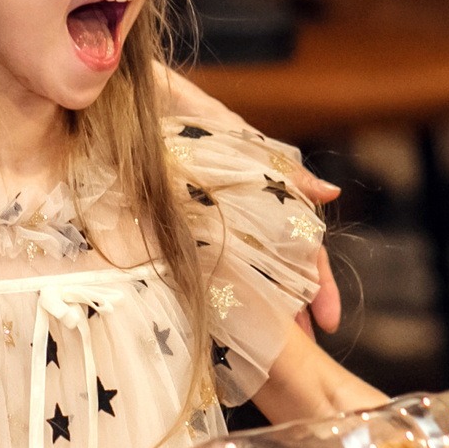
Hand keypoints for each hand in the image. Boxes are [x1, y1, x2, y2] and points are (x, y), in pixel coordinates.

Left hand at [154, 64, 342, 331]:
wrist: (118, 95)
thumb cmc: (175, 109)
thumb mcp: (228, 133)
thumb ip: (276, 164)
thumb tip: (330, 194)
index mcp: (256, 195)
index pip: (301, 246)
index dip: (318, 282)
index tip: (328, 321)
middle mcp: (233, 214)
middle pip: (274, 269)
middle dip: (292, 310)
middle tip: (300, 349)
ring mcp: (199, 223)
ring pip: (237, 275)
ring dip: (255, 310)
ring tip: (263, 352)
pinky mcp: (162, 227)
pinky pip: (189, 268)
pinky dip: (207, 295)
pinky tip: (209, 328)